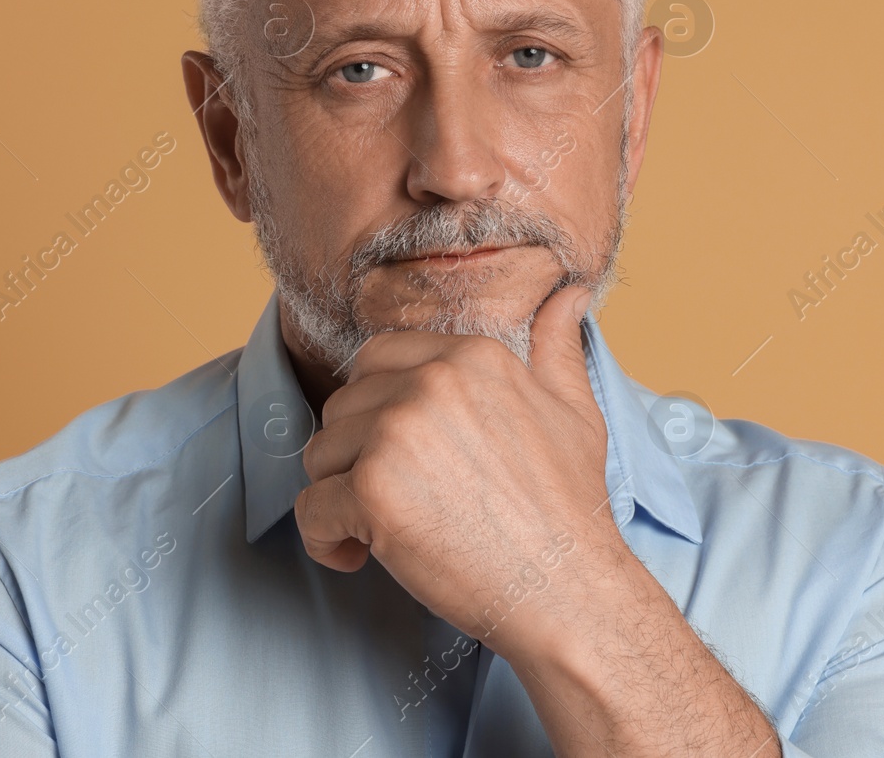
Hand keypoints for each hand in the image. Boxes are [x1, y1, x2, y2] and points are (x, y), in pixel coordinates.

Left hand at [293, 283, 628, 657]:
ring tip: (384, 529)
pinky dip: (325, 540)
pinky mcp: (372, 491)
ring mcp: (397, 434)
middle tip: (400, 499)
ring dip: (340, 496)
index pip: (377, 358)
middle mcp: (430, 383)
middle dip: (357, 455)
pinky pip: (311, 509)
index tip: (404, 454)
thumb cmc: (568, 507)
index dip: (378, 409)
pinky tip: (362, 556)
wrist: (567, 590)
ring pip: (320, 454)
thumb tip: (565, 293)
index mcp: (470, 356)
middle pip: (343, 406)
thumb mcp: (573, 411)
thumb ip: (554, 347)